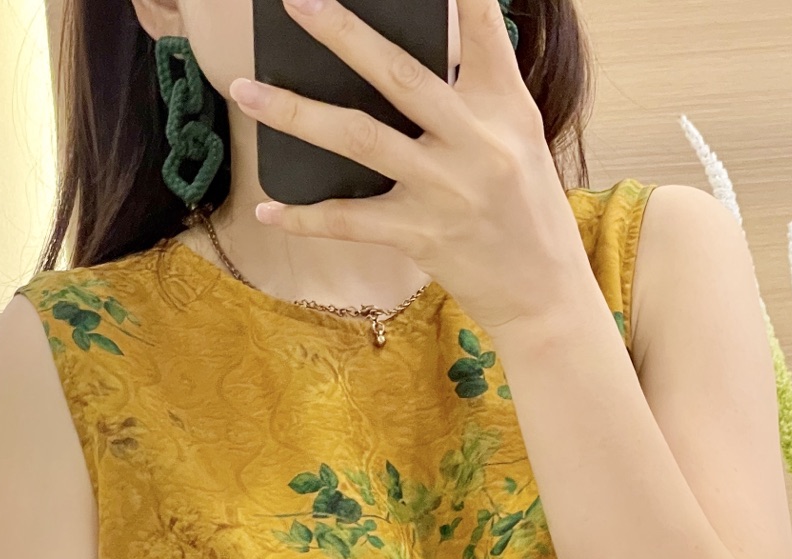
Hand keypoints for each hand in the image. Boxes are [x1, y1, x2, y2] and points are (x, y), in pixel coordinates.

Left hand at [226, 0, 592, 334]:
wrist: (546, 295)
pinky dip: (305, 216)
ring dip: (296, 113)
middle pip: (397, 74)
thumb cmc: (528, 211)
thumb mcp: (519, 138)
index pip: (483, 29)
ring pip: (360, 139)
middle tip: (298, 0)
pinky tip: (267, 206)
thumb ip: (475, 92)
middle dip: (342, 33)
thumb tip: (414, 58)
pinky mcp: (423, 235)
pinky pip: (350, 221)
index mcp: (504, 105)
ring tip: (246, 91)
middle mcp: (475, 140)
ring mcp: (445, 189)